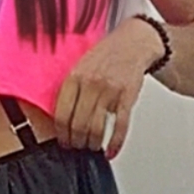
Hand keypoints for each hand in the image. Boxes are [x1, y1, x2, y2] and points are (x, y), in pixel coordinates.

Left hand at [54, 16, 161, 159]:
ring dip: (93, 144)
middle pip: (78, 125)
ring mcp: (110, 92)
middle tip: (77, 146)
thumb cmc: (105, 55)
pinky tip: (111, 151)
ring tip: (92, 147)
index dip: (61, 133)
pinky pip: (120, 126)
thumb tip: (60, 117)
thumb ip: (70, 88)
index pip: (61, 114)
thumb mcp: (80, 65)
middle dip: (76, 142)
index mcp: (74, 77)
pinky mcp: (127, 98)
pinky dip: (116, 143)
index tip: (63, 141)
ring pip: (97, 128)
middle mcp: (91, 85)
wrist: (133, 43)